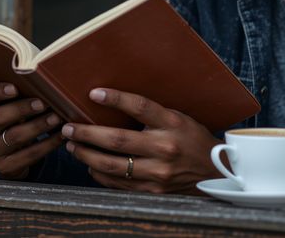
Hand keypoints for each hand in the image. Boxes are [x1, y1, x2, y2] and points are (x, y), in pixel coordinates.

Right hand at [0, 77, 64, 179]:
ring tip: (56, 117)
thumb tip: (28, 61)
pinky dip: (47, 144)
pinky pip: (28, 156)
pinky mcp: (5, 166)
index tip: (14, 87)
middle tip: (43, 102)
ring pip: (15, 137)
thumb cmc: (10, 110)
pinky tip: (60, 135)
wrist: (8, 148)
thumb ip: (8, 81)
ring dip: (39, 126)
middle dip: (23, 108)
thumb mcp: (3, 97)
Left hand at [61, 88, 220, 193]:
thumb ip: (152, 114)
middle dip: (87, 133)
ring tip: (72, 146)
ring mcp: (158, 173)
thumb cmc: (192, 140)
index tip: (94, 93)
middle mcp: (165, 148)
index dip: (116, 99)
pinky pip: (118, 183)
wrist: (215, 173)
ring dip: (87, 155)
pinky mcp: (153, 190)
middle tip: (68, 127)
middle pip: (118, 140)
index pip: (141, 107)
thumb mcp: (178, 118)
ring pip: (112, 165)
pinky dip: (99, 173)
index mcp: (173, 124)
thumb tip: (113, 104)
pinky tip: (89, 165)